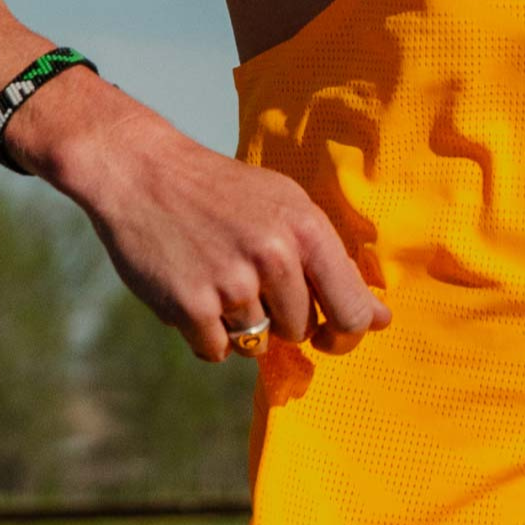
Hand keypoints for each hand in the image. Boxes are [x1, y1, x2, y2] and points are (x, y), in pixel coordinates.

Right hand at [44, 98, 392, 362]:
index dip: (347, 332)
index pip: (352, 309)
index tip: (332, 334)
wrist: (145, 173)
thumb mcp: (285, 205)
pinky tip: (193, 289)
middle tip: (250, 277)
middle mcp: (274, 254)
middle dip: (282, 317)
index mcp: (306, 227)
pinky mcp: (191, 306)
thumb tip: (379, 319)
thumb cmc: (224, 193)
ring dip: (239, 323)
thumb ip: (330, 261)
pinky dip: (206, 333)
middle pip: (301, 330)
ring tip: (216, 274)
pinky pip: (216, 351)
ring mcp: (232, 283)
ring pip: (257, 343)